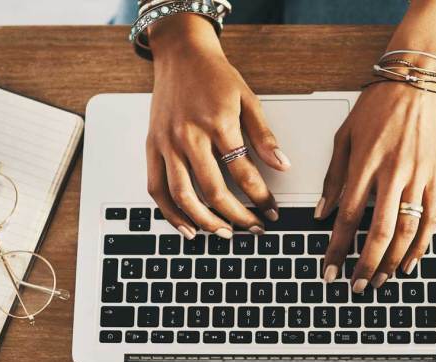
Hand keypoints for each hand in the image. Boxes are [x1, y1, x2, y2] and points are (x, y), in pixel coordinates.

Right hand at [145, 15, 289, 239]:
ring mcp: (167, 143)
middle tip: (253, 228)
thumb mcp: (248, 99)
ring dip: (204, 221)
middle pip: (213, 190)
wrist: (180, 54)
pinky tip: (187, 227)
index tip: (271, 210)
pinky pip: (157, 188)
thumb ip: (264, 136)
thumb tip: (282, 165)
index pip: (243, 172)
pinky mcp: (152, 147)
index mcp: (217, 124)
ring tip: (224, 234)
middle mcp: (188, 136)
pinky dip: (170, 213)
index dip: (260, 197)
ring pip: (182, 195)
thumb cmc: (214, 75)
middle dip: (237, 216)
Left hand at [318, 81, 435, 291]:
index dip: (338, 248)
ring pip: (407, 231)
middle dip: (366, 264)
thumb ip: (333, 177)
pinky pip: (430, 219)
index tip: (329, 268)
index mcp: (365, 163)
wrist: (417, 80)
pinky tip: (408, 263)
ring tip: (380, 279)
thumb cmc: (379, 104)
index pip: (349, 216)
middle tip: (356, 285)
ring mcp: (418, 177)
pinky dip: (421, 246)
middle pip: (379, 231)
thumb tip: (322, 212)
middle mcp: (393, 173)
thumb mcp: (344, 135)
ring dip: (392, 261)